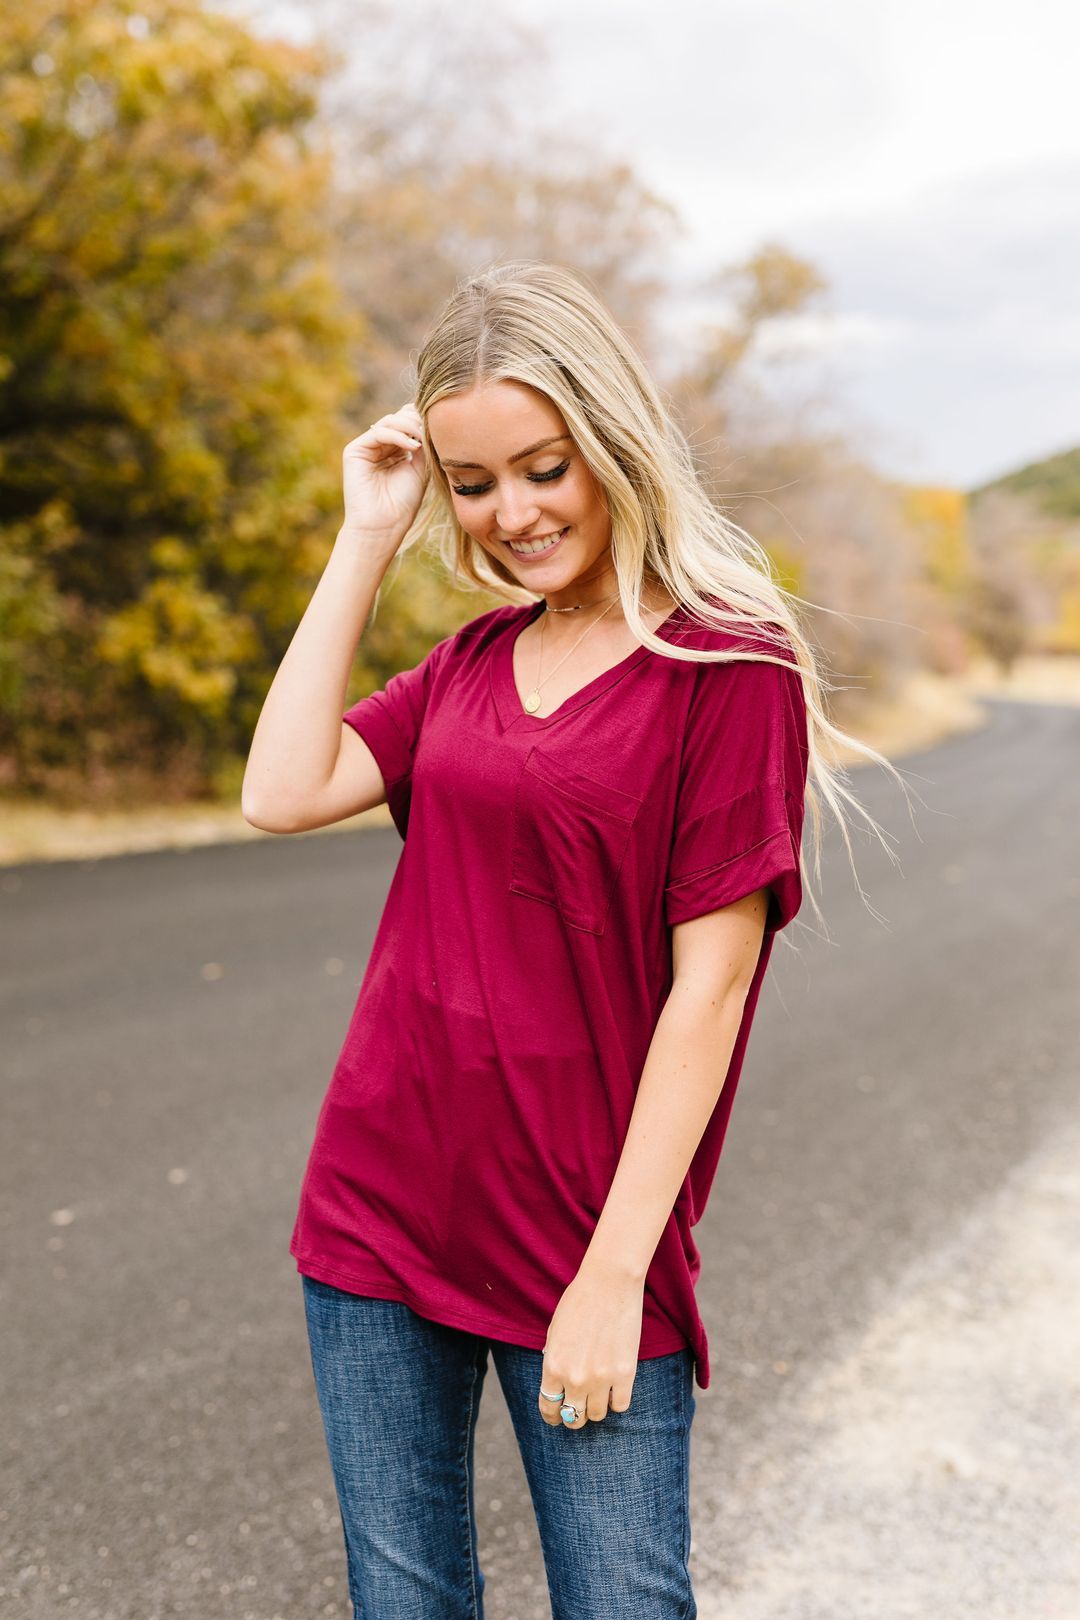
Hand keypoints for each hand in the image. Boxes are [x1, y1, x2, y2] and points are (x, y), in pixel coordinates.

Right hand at [340, 401, 429, 548]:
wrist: (382, 527)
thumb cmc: (402, 505)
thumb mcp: (420, 470)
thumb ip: (423, 446)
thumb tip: (429, 421)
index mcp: (394, 451)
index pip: (409, 424)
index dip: (423, 422)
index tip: (441, 429)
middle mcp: (379, 447)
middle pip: (399, 418)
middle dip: (417, 421)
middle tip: (432, 431)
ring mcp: (366, 448)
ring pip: (389, 421)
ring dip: (409, 426)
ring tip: (423, 439)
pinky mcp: (354, 451)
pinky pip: (378, 432)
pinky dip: (397, 435)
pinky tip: (412, 446)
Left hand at [538, 1264, 644, 1428]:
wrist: (608, 1283)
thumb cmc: (579, 1301)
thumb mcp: (555, 1331)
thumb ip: (554, 1359)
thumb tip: (557, 1380)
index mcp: (553, 1367)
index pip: (549, 1408)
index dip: (552, 1416)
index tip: (557, 1416)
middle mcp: (575, 1378)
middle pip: (573, 1417)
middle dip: (573, 1415)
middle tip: (578, 1409)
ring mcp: (601, 1379)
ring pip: (597, 1415)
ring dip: (595, 1408)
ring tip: (598, 1395)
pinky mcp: (625, 1374)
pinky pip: (620, 1406)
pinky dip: (616, 1401)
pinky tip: (614, 1389)